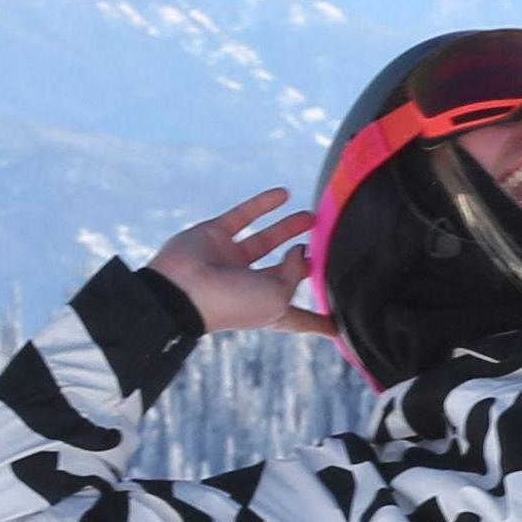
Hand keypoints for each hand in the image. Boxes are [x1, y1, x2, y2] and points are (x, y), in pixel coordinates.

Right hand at [151, 187, 329, 336]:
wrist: (181, 289)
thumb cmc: (231, 303)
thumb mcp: (278, 297)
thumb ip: (295, 272)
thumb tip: (298, 250)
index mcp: (267, 310)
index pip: (299, 318)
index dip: (319, 322)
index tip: (340, 327)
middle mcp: (249, 285)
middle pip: (283, 273)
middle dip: (302, 264)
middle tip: (324, 250)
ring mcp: (231, 259)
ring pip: (266, 240)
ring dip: (288, 228)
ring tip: (312, 216)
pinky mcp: (215, 235)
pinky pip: (242, 216)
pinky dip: (262, 204)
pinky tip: (284, 194)